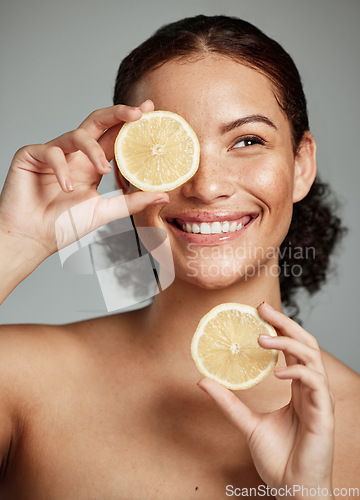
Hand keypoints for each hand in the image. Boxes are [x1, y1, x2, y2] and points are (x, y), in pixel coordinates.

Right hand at [0, 100, 167, 256]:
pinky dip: (61, 168)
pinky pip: (51, 152)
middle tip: (138, 113)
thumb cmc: (64, 224)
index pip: (115, 137)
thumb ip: (132, 202)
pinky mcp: (32, 155)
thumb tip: (164, 195)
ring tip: (102, 169)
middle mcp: (75, 155)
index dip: (132, 124)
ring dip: (93, 149)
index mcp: (92, 165)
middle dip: (118, 113)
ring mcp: (54, 153)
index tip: (152, 111)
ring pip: (77, 134)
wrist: (32, 237)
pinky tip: (67, 187)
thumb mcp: (105, 211)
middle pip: (97, 122)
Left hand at [198, 302, 334, 496]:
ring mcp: (319, 400)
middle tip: (264, 308)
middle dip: (287, 323)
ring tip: (263, 337)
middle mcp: (310, 389)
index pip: (292, 349)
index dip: (279, 327)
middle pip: (306, 344)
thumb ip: (229, 402)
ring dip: (289, 342)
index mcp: (297, 388)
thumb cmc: (279, 458)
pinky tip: (279, 371)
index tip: (260, 311)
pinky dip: (298, 371)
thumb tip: (203, 381)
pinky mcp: (324, 414)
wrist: (293, 491)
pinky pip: (315, 383)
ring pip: (312, 357)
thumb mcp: (248, 424)